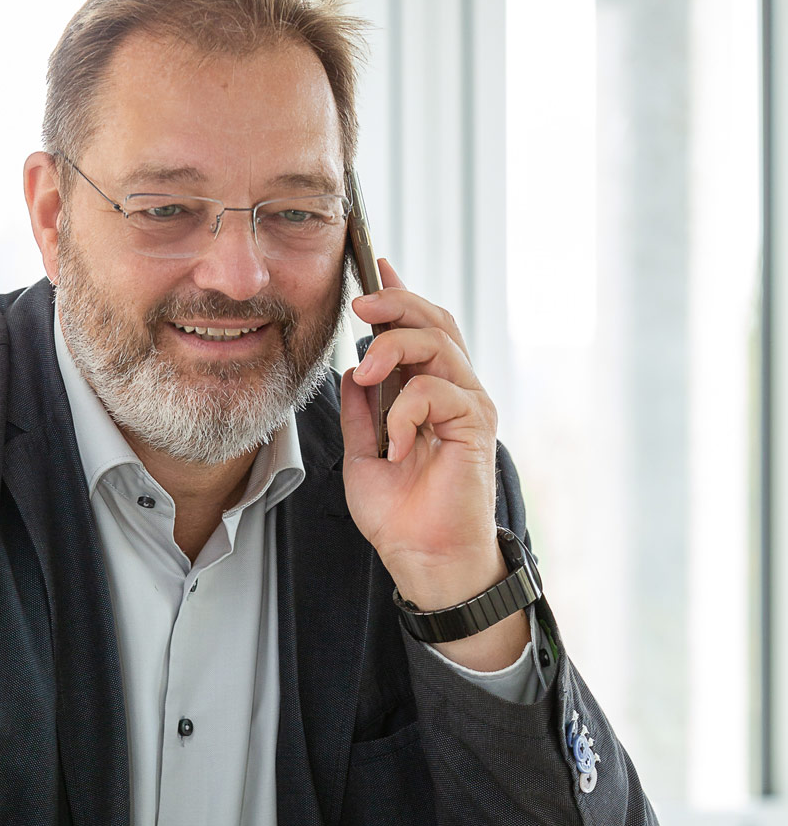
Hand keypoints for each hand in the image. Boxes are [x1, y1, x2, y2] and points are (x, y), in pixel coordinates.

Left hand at [342, 261, 526, 671]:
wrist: (423, 558)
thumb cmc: (399, 515)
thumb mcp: (362, 455)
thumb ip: (360, 413)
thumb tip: (350, 372)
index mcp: (428, 394)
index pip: (420, 329)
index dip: (399, 295)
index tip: (373, 267)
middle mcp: (454, 392)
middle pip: (435, 321)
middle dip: (396, 304)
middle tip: (360, 307)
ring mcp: (468, 406)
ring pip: (437, 346)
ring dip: (394, 351)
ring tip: (367, 379)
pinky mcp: (475, 426)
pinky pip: (437, 392)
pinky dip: (405, 413)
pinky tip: (396, 447)